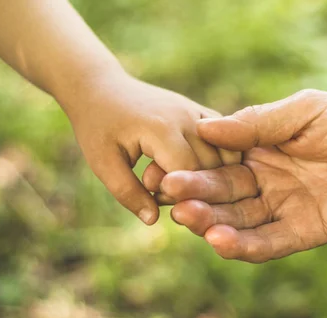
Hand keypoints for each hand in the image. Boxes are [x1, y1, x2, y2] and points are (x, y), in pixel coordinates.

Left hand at [58, 71, 239, 224]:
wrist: (103, 89)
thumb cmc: (98, 127)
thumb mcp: (103, 163)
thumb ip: (127, 192)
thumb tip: (153, 219)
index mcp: (162, 128)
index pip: (189, 174)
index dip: (176, 195)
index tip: (154, 196)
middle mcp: (188, 117)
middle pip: (212, 168)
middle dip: (194, 189)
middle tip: (162, 191)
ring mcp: (200, 113)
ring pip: (227, 157)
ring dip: (210, 177)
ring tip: (180, 182)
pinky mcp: (205, 113)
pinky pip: (227, 143)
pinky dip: (219, 163)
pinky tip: (196, 173)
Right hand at [150, 89, 326, 261]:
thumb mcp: (303, 112)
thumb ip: (257, 122)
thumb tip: (206, 126)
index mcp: (264, 150)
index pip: (220, 162)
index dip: (194, 167)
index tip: (165, 167)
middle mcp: (268, 182)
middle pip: (224, 193)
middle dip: (197, 195)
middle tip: (169, 193)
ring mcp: (285, 208)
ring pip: (241, 221)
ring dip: (212, 222)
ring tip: (187, 218)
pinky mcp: (305, 232)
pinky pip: (270, 243)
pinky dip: (245, 245)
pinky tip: (220, 241)